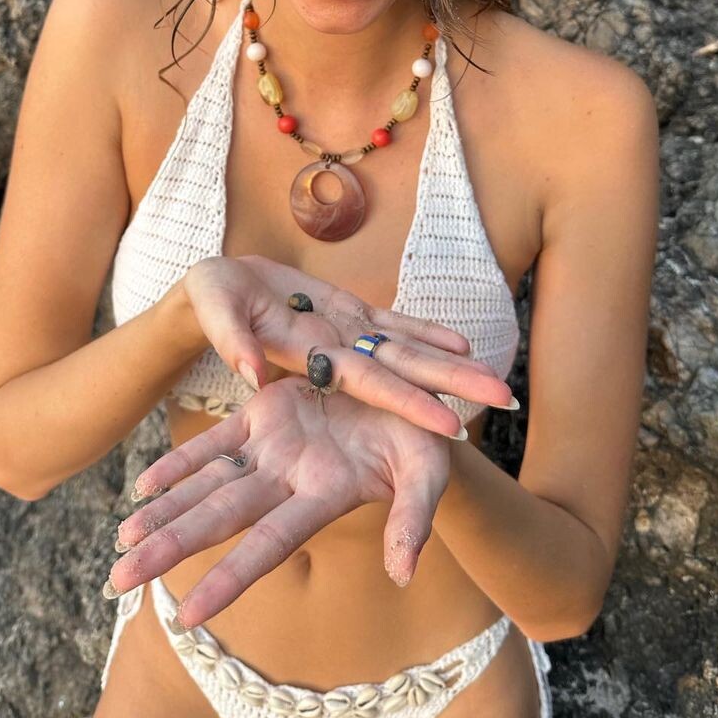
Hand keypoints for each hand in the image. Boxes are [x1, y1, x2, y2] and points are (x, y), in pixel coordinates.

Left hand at [107, 377, 451, 627]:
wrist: (409, 395)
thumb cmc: (425, 439)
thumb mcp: (427, 471)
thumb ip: (414, 517)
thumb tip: (403, 573)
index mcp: (323, 495)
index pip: (269, 544)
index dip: (231, 577)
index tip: (187, 615)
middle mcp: (288, 480)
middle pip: (220, 519)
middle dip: (170, 548)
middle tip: (117, 581)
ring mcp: (272, 447)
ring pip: (208, 484)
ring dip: (164, 511)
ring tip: (120, 539)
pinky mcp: (264, 414)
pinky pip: (215, 442)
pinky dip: (180, 462)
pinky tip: (144, 485)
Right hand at [182, 253, 515, 440]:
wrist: (211, 290)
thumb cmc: (210, 302)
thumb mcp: (215, 314)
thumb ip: (233, 342)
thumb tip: (252, 377)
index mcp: (311, 362)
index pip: (372, 384)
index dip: (409, 403)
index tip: (451, 427)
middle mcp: (339, 355)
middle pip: (406, 372)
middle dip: (454, 386)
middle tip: (507, 400)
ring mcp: (347, 334)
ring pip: (407, 351)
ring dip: (450, 363)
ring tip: (497, 377)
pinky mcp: (349, 313)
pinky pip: (393, 325)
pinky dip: (426, 331)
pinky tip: (460, 343)